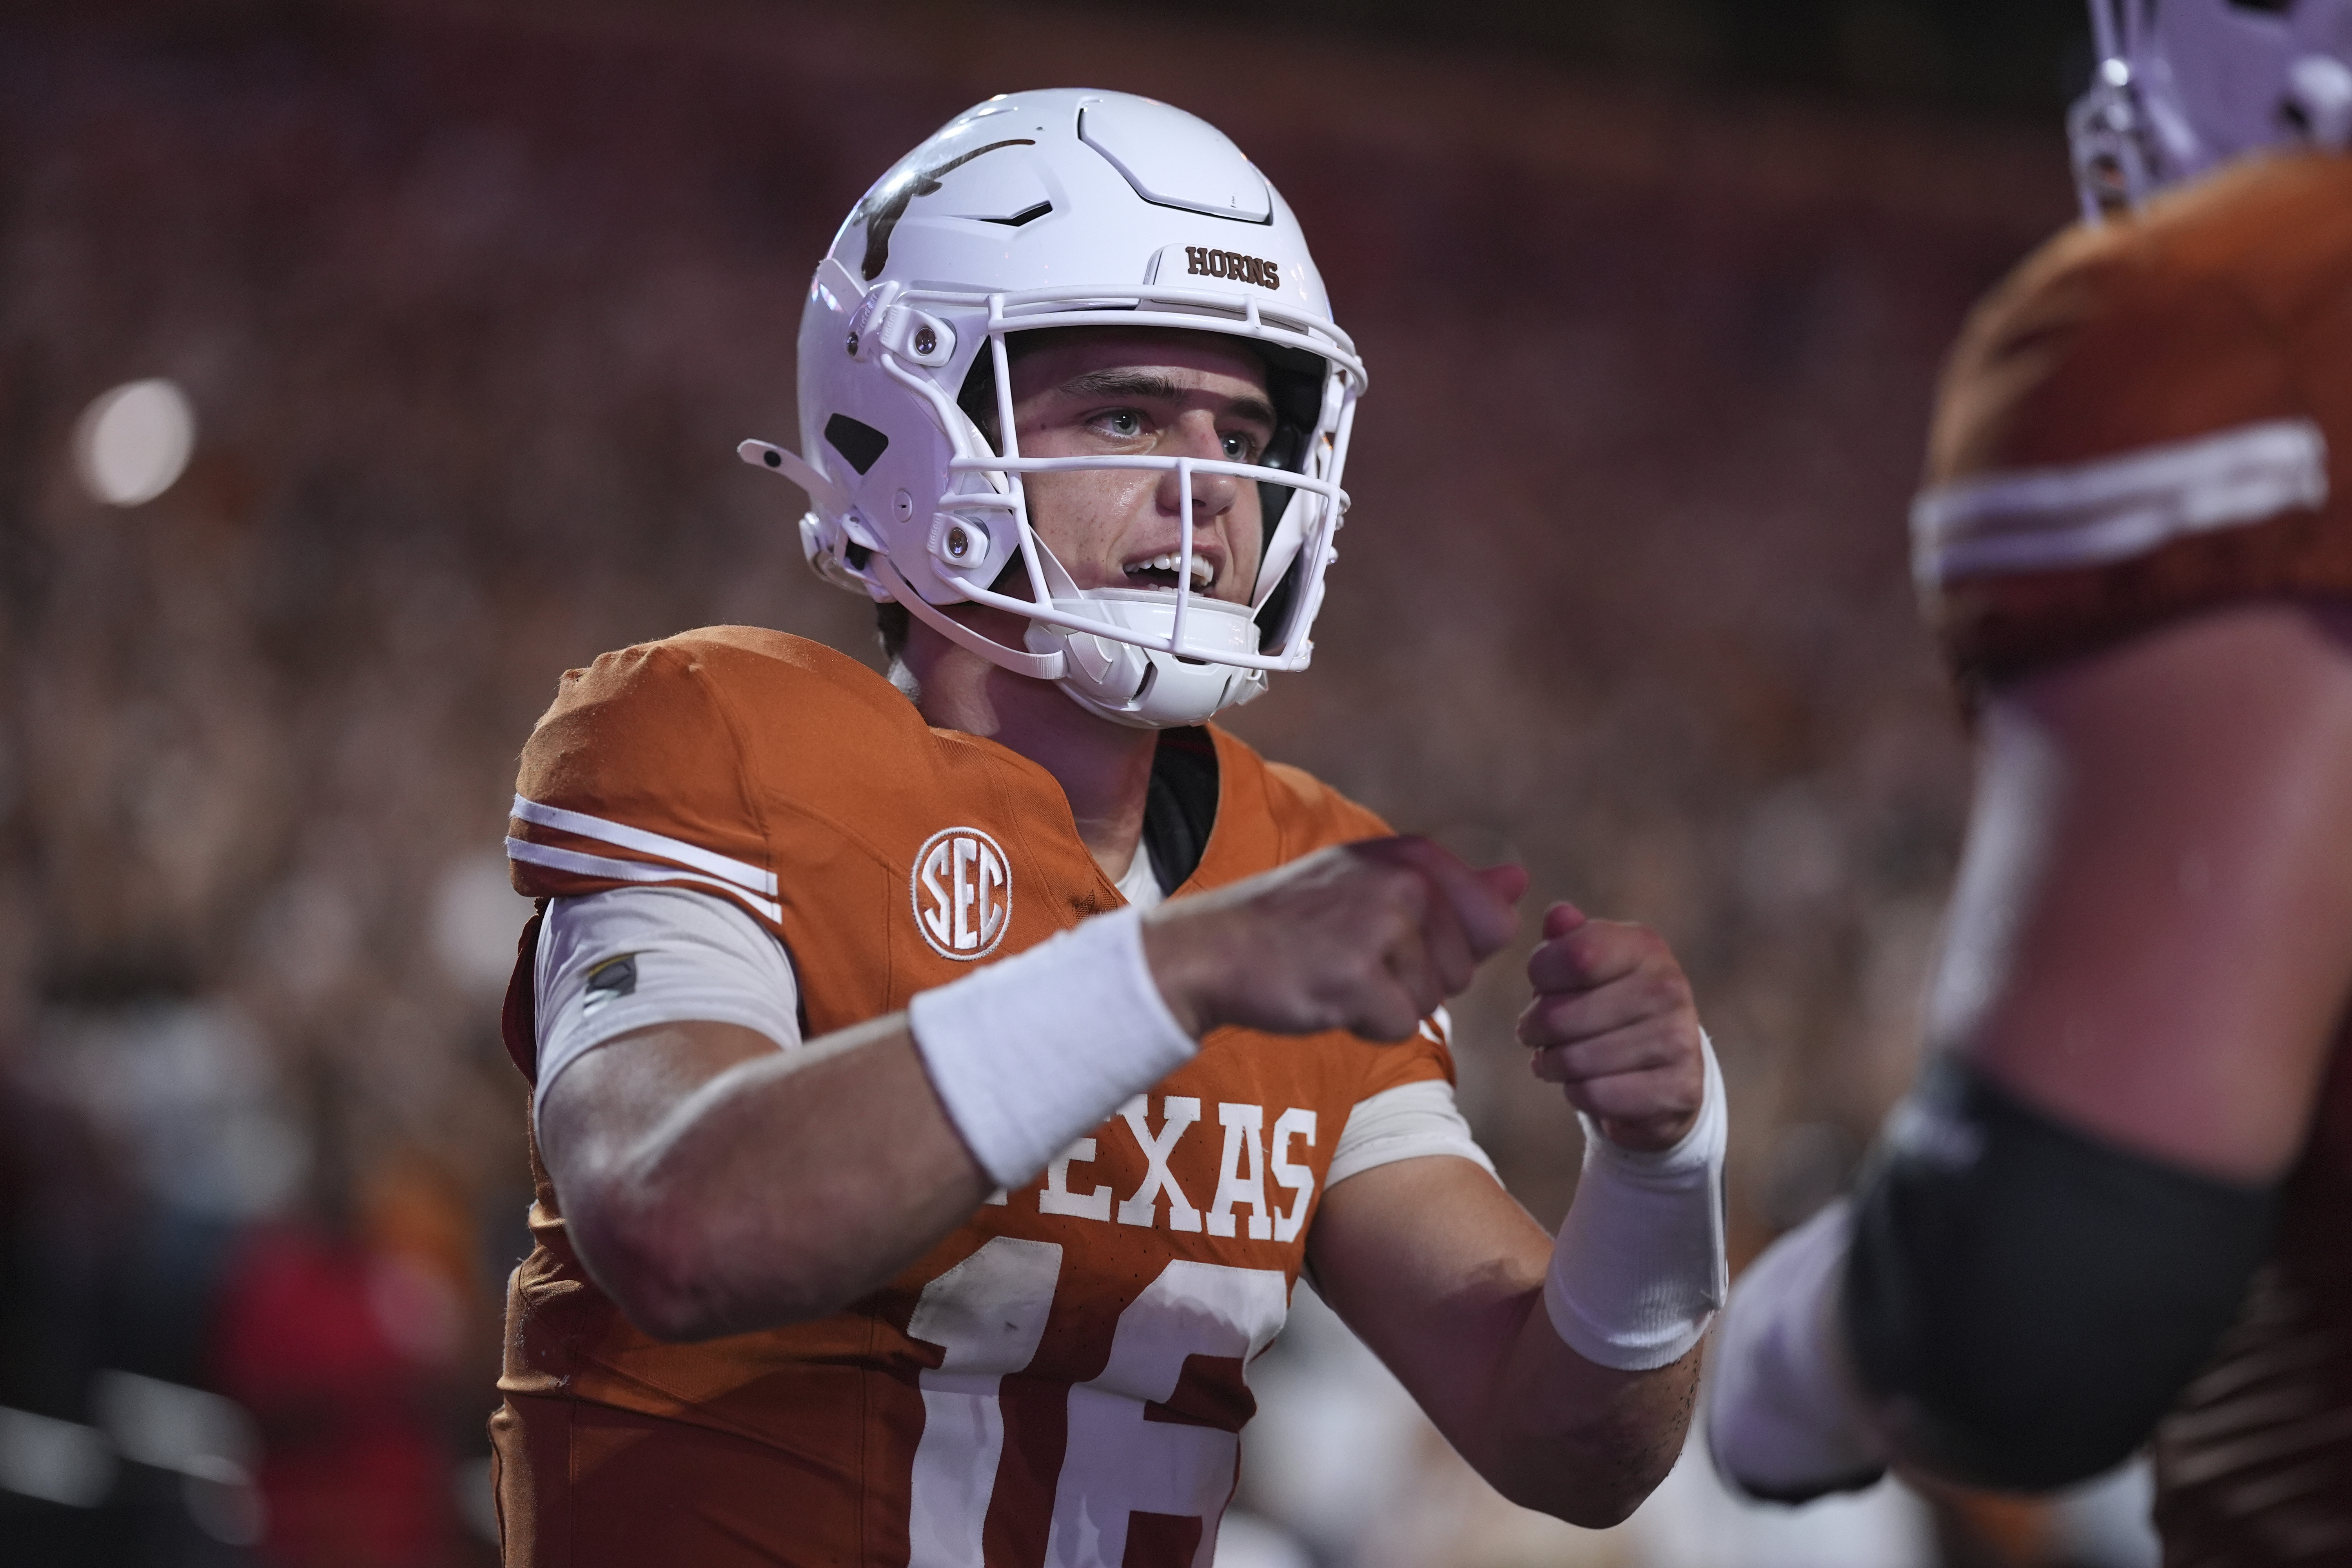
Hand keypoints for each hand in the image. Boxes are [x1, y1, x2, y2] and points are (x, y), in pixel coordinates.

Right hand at [1142, 836, 1526, 1041]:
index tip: (1387, 935)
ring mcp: (1381, 926)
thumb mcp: (1374, 886)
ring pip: (1432, 1001)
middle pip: (1463, 969)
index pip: (1491, 922)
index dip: (1445, 948)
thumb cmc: (1296, 925)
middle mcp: (1404, 881)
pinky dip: (1364, 1026)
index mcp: (1413, 855)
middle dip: (1416, 980)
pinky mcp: (1357, 976)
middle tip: (1352, 957)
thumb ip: (1455, 888)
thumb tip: (1520, 882)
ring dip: (1388, 1003)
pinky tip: (1324, 995)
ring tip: (1335, 971)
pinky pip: (1398, 1027)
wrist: (1211, 950)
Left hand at [1517, 902, 1703, 1151]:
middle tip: (1535, 1034)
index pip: (1572, 954)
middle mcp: (1669, 986)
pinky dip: (1577, 1094)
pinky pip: (1595, 1095)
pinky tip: (1585, 1085)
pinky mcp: (1679, 1089)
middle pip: (1560, 1014)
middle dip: (1534, 1029)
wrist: (1663, 1073)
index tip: (1540, 986)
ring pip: (1574, 1059)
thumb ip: (1568, 939)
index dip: (1540, 974)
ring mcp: (1679, 1039)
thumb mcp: (1588, 967)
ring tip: (1556, 1060)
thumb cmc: (1608, 1009)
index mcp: (1645, 946)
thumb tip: (1559, 915)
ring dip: (1552, 1065)